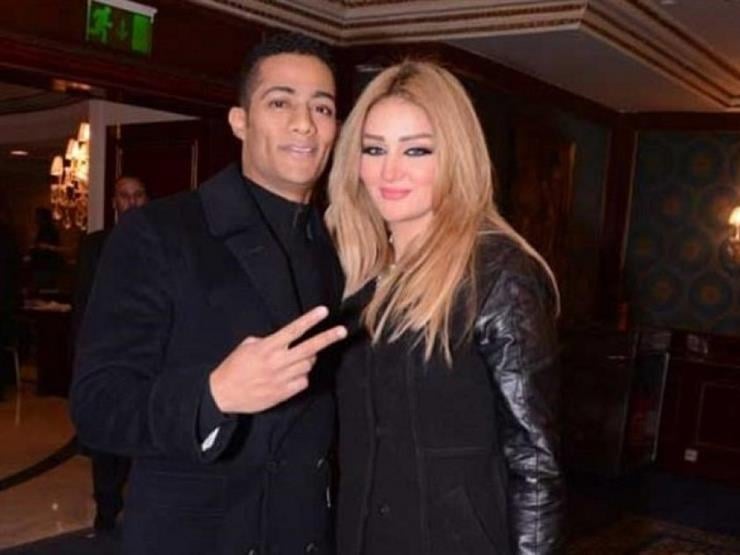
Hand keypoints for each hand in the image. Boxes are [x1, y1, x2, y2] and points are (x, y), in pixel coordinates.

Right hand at [209, 306, 346, 413]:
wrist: (223, 394)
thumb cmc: (234, 367)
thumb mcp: (247, 346)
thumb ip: (267, 341)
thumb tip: (283, 340)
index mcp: (267, 347)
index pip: (293, 330)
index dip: (310, 320)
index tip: (324, 311)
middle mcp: (277, 362)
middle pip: (309, 348)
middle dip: (328, 338)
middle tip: (342, 331)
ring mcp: (281, 379)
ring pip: (308, 365)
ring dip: (308, 359)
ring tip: (299, 358)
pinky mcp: (283, 393)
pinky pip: (303, 381)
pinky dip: (301, 376)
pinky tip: (292, 374)